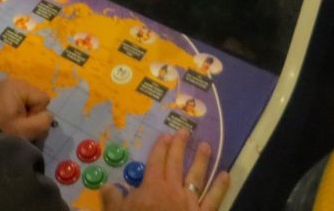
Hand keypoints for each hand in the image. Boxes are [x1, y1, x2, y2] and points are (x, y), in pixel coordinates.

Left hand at [0, 77, 53, 140]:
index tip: (21, 124)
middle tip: (14, 125)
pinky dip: (12, 110)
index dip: (36, 115)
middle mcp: (11, 80)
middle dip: (29, 114)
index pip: (43, 99)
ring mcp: (2, 85)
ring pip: (25, 101)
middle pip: (34, 98)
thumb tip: (47, 115)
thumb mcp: (25, 130)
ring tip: (7, 123)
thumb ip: (44, 121)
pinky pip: (14, 100)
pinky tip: (1, 119)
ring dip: (21, 113)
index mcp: (19, 85)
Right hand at [101, 130, 229, 210]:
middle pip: (176, 163)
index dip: (160, 148)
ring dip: (201, 160)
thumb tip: (107, 185)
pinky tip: (226, 175)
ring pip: (197, 176)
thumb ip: (113, 199)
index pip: (156, 162)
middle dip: (179, 146)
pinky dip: (220, 187)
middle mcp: (172, 189)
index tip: (166, 135)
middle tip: (184, 131)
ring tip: (206, 146)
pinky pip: (213, 199)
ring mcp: (190, 202)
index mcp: (152, 187)